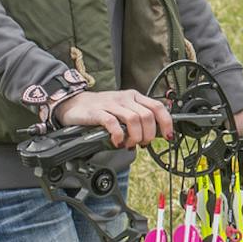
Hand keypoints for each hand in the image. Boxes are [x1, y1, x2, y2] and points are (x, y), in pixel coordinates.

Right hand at [53, 89, 173, 148]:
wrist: (75, 104)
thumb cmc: (101, 109)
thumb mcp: (123, 109)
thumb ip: (138, 118)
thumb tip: (155, 134)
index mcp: (134, 97)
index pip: (157, 107)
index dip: (166, 122)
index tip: (168, 136)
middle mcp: (125, 99)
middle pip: (147, 116)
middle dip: (149, 134)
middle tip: (142, 144)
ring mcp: (111, 104)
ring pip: (134, 119)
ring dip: (135, 136)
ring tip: (130, 144)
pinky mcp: (97, 112)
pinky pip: (112, 123)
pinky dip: (118, 135)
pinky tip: (117, 142)